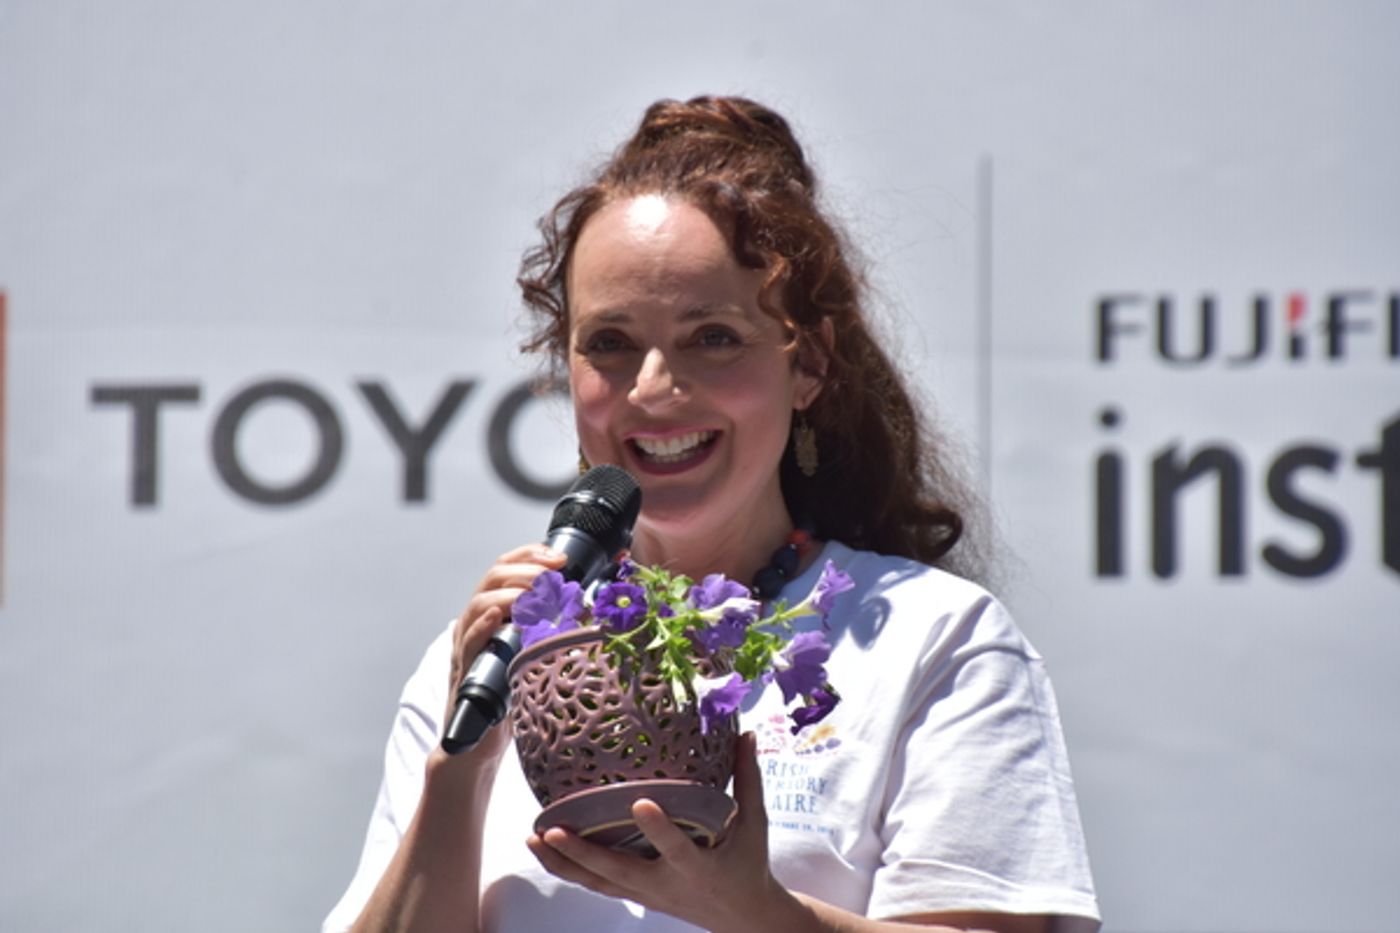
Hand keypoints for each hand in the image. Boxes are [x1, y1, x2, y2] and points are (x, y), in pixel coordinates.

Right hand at [436, 544, 566, 767]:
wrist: (480, 745)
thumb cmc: (513, 699)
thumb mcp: (539, 656)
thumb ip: (558, 630)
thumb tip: (595, 611)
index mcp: (495, 613)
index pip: (507, 568)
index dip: (531, 554)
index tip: (561, 557)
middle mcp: (478, 622)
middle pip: (493, 576)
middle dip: (526, 566)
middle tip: (554, 569)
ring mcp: (468, 645)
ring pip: (479, 602)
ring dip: (510, 590)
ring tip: (536, 589)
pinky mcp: (464, 671)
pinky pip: (469, 641)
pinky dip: (483, 624)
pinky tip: (499, 616)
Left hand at [526, 732, 796, 931]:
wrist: (741, 918)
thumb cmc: (748, 863)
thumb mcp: (754, 824)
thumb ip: (747, 779)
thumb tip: (746, 733)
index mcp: (699, 866)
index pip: (677, 848)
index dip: (658, 829)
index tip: (639, 803)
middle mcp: (666, 884)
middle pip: (619, 871)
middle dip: (584, 853)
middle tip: (552, 830)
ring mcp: (646, 894)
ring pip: (599, 882)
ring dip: (564, 862)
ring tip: (533, 838)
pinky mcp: (635, 896)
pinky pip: (596, 885)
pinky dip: (567, 869)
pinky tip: (542, 850)